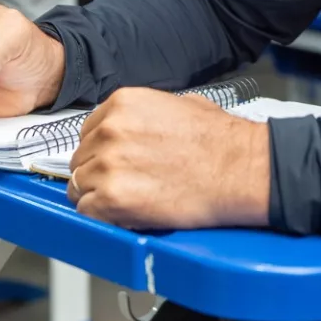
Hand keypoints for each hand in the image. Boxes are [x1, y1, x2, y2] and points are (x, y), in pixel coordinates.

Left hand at [66, 87, 269, 230]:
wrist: (241, 169)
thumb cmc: (221, 141)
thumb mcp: (181, 105)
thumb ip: (147, 115)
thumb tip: (137, 127)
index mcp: (123, 104)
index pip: (88, 131)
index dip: (101, 150)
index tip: (114, 162)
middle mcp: (110, 130)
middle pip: (81, 158)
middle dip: (98, 173)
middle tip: (126, 184)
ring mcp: (108, 164)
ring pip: (79, 186)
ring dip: (99, 196)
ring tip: (129, 200)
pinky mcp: (113, 198)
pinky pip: (87, 211)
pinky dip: (103, 216)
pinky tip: (125, 214)